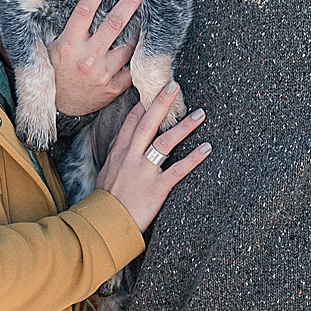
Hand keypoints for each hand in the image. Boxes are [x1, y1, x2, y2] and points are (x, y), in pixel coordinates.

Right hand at [49, 0, 150, 115]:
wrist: (61, 108)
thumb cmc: (56, 73)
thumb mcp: (52, 48)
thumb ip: (67, 29)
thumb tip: (79, 2)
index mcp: (69, 45)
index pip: (84, 11)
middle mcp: (87, 58)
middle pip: (114, 23)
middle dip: (131, 0)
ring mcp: (103, 73)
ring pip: (130, 45)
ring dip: (141, 27)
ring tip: (150, 11)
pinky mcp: (115, 87)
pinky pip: (133, 67)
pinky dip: (141, 55)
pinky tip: (148, 42)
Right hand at [94, 81, 209, 231]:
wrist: (104, 224)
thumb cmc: (104, 203)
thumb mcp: (106, 175)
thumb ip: (117, 160)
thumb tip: (123, 149)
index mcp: (119, 153)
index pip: (132, 123)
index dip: (143, 105)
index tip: (153, 91)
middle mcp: (131, 157)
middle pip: (148, 123)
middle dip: (162, 103)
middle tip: (175, 86)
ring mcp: (144, 171)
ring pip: (165, 142)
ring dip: (184, 127)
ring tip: (200, 113)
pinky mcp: (157, 187)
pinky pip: (178, 170)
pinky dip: (194, 158)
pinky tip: (207, 148)